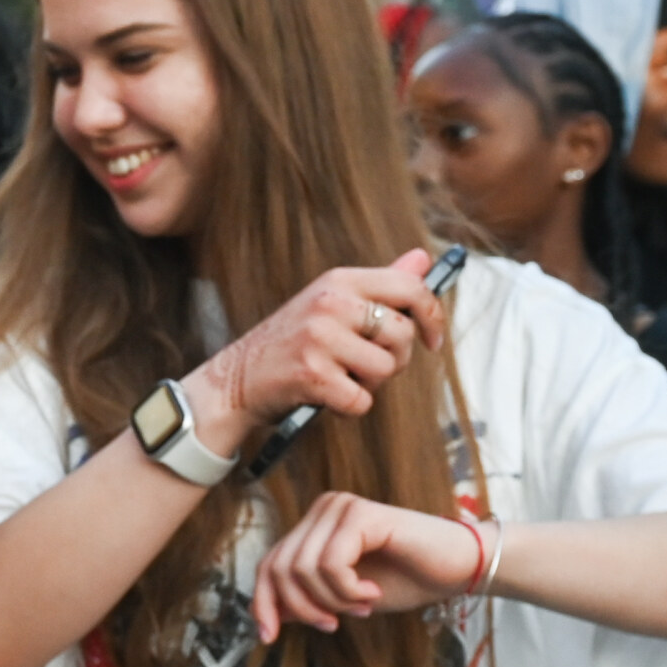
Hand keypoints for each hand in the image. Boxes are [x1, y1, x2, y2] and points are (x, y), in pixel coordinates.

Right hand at [191, 250, 447, 439]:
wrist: (233, 380)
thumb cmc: (288, 344)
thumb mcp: (330, 304)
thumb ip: (379, 285)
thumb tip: (422, 259)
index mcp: (338, 281)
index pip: (409, 287)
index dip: (432, 316)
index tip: (433, 340)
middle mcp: (329, 303)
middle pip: (402, 334)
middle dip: (394, 359)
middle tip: (363, 366)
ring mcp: (319, 338)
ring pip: (385, 369)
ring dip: (370, 385)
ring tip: (340, 379)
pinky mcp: (312, 375)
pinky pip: (361, 400)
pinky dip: (349, 408)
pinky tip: (325, 398)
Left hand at [251, 491, 488, 642]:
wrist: (459, 570)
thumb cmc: (406, 580)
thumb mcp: (343, 598)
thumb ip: (307, 600)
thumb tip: (267, 617)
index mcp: (314, 526)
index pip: (268, 564)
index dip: (263, 603)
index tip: (270, 637)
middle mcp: (322, 509)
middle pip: (279, 568)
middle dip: (302, 608)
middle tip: (333, 625)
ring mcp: (340, 507)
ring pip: (302, 569)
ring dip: (332, 600)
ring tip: (362, 606)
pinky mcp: (360, 513)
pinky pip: (330, 564)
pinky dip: (348, 590)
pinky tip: (372, 593)